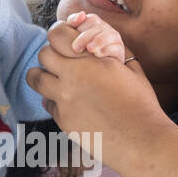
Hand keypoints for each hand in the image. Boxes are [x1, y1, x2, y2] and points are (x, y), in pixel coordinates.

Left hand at [26, 21, 163, 170]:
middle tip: (61, 61)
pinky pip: (48, 104)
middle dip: (51, 55)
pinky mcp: (63, 121)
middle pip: (43, 55)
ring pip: (36, 79)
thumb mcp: (131, 69)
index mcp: (90, 61)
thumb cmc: (141, 104)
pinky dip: (54, 101)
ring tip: (56, 80)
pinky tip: (69, 104)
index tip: (64, 41)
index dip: (59, 35)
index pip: (57, 34)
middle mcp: (72, 78)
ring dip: (43, 76)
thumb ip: (112, 51)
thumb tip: (97, 43)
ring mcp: (64, 101)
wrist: (140, 141)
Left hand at [65, 11, 127, 62]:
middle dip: (85, 37)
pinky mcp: (119, 51)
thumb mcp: (75, 36)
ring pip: (108, 35)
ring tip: (89, 49)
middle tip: (75, 48)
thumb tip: (82, 14)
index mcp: (97, 25)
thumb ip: (74, 22)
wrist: (99, 69)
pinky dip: (107, 50)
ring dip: (98, 41)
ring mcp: (114, 40)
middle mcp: (106, 30)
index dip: (81, 22)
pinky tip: (98, 54)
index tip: (72, 29)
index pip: (91, 19)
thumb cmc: (83, 51)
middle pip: (98, 27)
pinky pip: (115, 48)